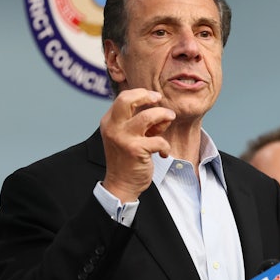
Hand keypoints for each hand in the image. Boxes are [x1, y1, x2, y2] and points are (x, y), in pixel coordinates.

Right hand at [99, 88, 175, 202]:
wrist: (121, 185)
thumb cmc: (127, 159)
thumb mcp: (129, 136)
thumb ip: (142, 123)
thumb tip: (163, 113)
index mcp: (109, 122)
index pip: (123, 97)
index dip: (141, 94)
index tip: (154, 98)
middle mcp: (113, 128)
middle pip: (127, 99)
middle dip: (146, 95)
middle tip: (158, 98)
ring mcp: (123, 138)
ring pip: (147, 116)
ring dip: (163, 115)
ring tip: (170, 118)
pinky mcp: (135, 150)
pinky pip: (159, 140)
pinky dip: (165, 146)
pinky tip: (164, 153)